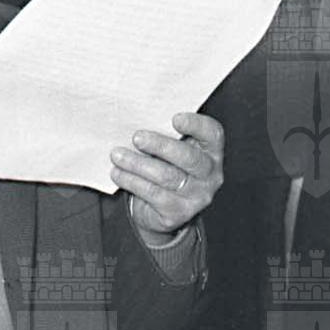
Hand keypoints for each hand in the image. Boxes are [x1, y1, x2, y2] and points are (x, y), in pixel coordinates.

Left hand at [111, 111, 223, 241]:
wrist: (160, 211)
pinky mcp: (179, 213)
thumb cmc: (165, 168)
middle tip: (137, 137)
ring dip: (138, 164)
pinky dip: (132, 181)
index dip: (196, 125)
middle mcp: (210, 175)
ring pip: (167, 176)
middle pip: (189, 157)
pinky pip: (153, 194)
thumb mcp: (171, 150)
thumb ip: (166, 134)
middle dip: (160, 145)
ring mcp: (197, 196)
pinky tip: (118, 173)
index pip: (212, 134)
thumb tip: (138, 116)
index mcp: (211, 152)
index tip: (174, 118)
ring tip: (117, 155)